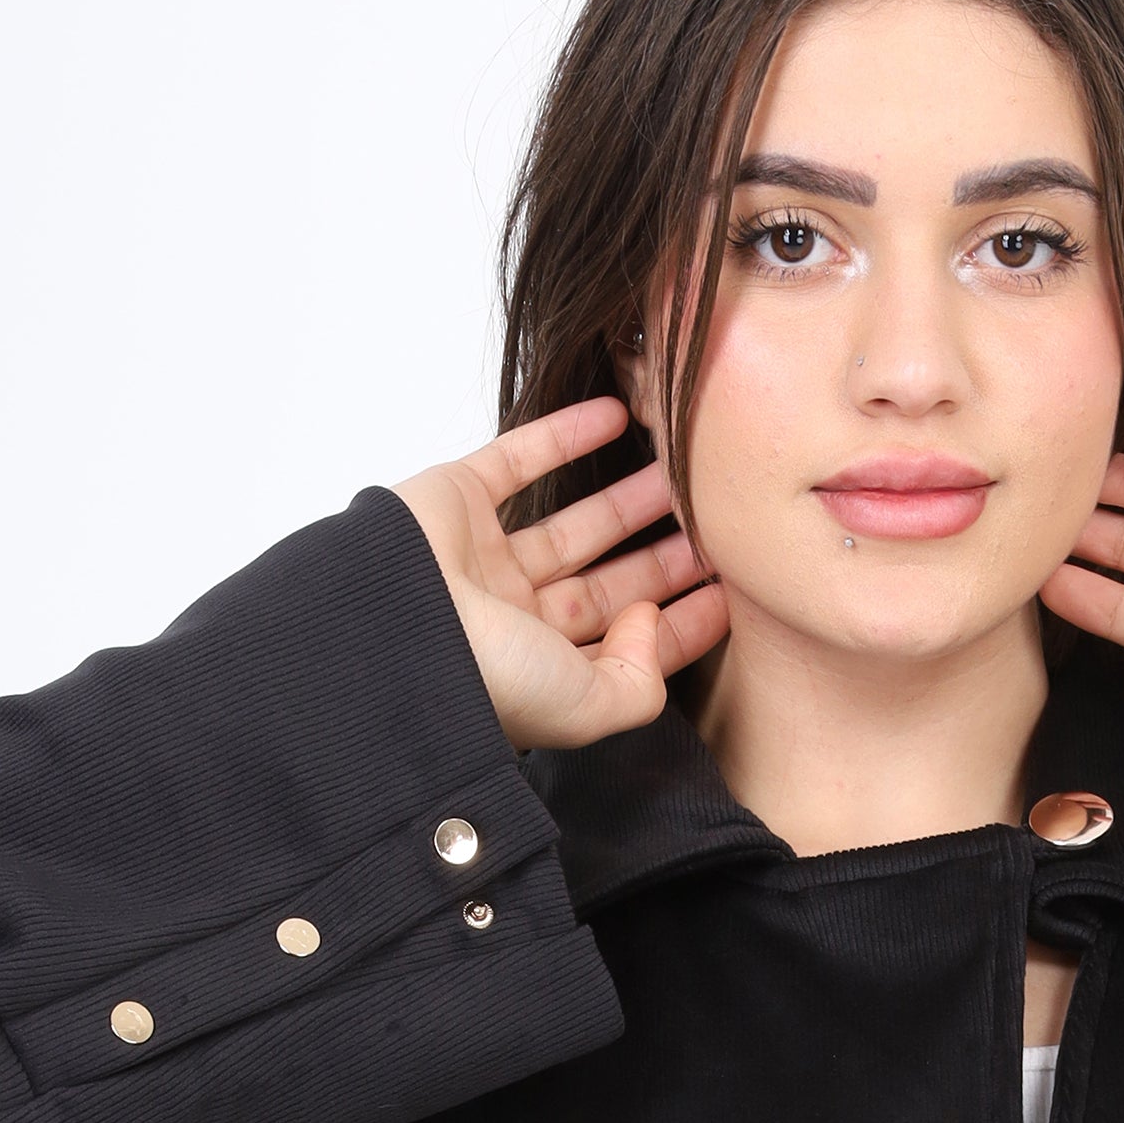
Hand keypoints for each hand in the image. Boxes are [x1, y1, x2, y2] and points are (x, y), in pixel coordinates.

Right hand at [393, 398, 727, 750]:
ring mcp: (482, 560)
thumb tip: (650, 624)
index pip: (628, 650)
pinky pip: (517, 460)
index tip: (734, 593)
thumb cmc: (482, 677)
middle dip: (665, 560)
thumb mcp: (585, 707)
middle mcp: (514, 621)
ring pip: (572, 525)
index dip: (682, 626)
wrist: (390, 625)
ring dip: (628, 498)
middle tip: (718, 527)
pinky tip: (614, 416)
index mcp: (542, 676)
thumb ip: (638, 685)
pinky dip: (565, 435)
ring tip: (681, 471)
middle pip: (608, 586)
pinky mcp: (454, 501)